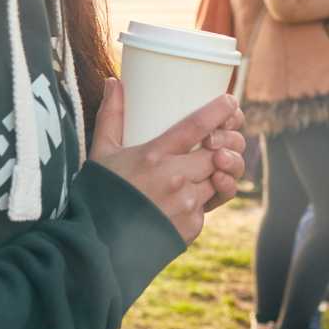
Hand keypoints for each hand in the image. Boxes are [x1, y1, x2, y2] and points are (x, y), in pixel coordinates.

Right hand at [89, 78, 244, 243]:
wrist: (97, 247)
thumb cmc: (99, 194)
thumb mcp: (102, 152)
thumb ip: (111, 116)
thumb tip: (114, 81)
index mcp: (154, 156)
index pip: (198, 126)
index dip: (220, 110)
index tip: (231, 101)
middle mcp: (175, 179)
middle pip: (219, 151)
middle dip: (228, 141)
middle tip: (224, 135)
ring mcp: (186, 205)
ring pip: (220, 178)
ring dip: (220, 169)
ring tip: (213, 161)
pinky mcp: (191, 227)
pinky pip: (210, 205)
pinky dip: (206, 196)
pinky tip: (194, 192)